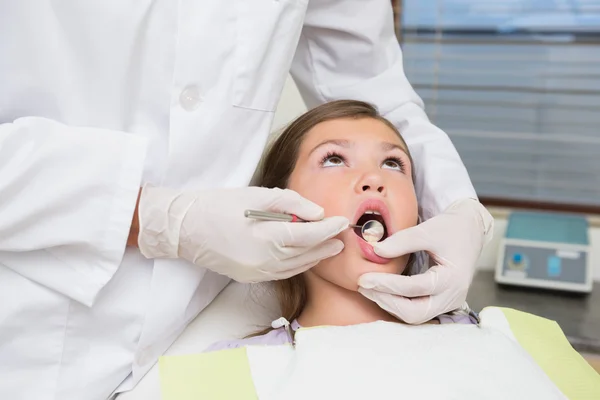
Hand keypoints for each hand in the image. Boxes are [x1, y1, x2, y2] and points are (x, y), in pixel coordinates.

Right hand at [137, 186, 348, 282]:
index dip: (329, 229)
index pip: (309, 235)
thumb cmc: (217, 206)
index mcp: (266, 238)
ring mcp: (257, 272)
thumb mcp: (255, 195)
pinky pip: (282, 273)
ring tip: (330, 247)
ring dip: (315, 257)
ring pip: (296, 267)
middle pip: (306, 254)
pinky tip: (305, 256)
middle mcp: (264, 261)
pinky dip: (298, 264)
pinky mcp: (250, 277)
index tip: (343, 221)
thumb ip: (290, 203)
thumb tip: (317, 213)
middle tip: (342, 235)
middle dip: (326, 244)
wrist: (184, 228)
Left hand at [358, 198, 492, 323]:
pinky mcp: (441, 302)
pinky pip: (417, 311)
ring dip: (389, 304)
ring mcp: (449, 303)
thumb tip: (375, 251)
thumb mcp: (427, 230)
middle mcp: (453, 296)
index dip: (388, 284)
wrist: (469, 230)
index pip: (415, 288)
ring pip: (415, 316)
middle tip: (364, 286)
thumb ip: (402, 241)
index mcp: (453, 278)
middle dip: (386, 301)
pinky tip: (381, 292)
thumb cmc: (451, 229)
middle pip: (415, 312)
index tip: (365, 277)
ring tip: (368, 288)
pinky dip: (398, 304)